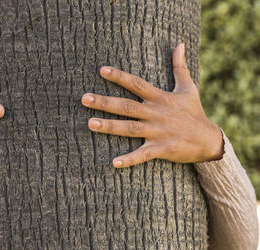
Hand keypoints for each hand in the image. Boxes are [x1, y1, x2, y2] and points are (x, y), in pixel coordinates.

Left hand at [81, 44, 223, 167]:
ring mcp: (158, 132)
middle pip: (127, 106)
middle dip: (105, 102)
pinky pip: (142, 155)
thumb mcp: (188, 88)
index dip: (119, 77)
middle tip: (84, 98)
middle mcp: (156, 113)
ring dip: (109, 127)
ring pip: (129, 128)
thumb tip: (180, 44)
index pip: (136, 84)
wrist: (209, 140)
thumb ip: (179, 67)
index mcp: (160, 98)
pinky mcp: (161, 149)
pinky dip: (129, 159)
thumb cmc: (194, 112)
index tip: (101, 70)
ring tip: (89, 124)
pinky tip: (113, 163)